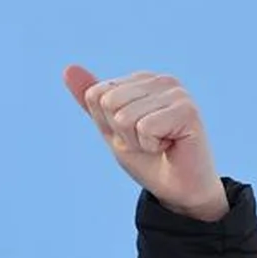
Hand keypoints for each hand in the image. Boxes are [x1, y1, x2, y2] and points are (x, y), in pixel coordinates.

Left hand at [63, 66, 224, 221]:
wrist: (178, 188)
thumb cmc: (147, 158)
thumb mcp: (110, 128)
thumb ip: (91, 99)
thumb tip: (68, 68)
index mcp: (141, 80)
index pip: (96, 94)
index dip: (107, 123)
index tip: (132, 134)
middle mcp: (161, 80)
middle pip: (108, 102)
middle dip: (120, 132)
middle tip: (147, 142)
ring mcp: (177, 93)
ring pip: (124, 116)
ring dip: (137, 141)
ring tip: (159, 144)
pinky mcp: (188, 109)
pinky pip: (145, 128)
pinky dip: (150, 146)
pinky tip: (170, 146)